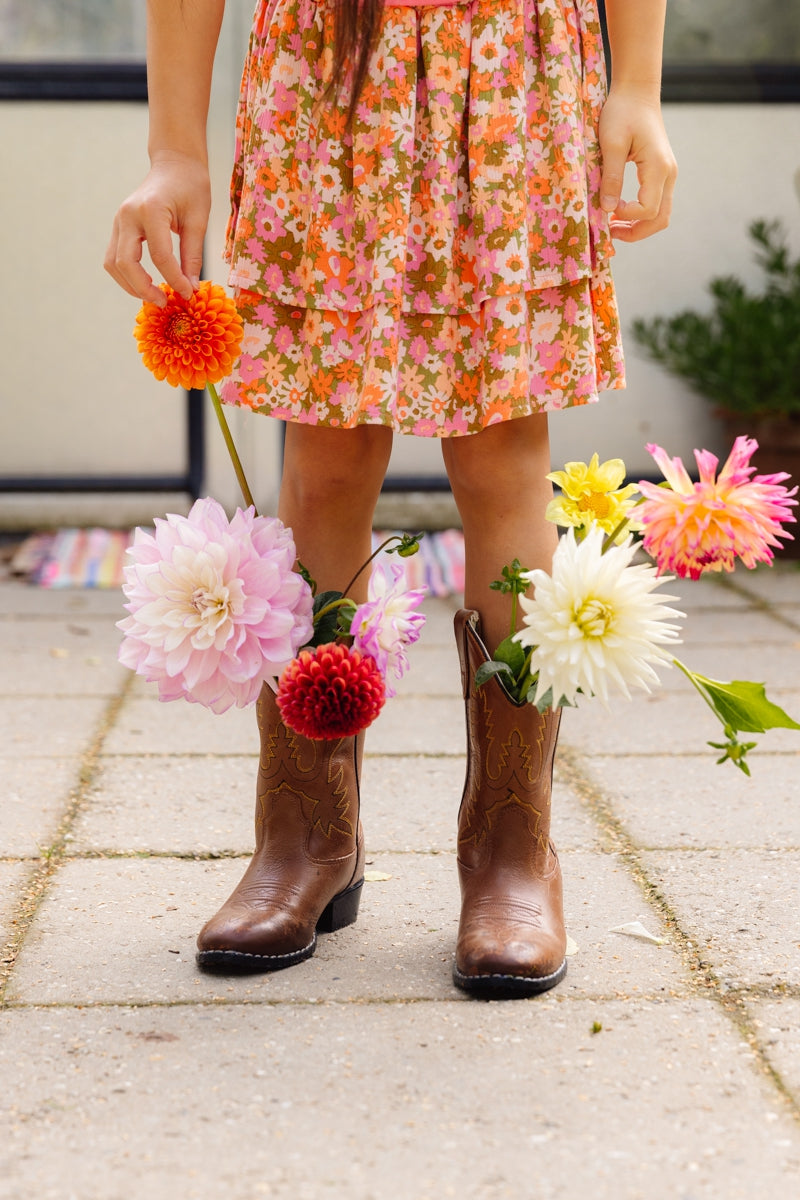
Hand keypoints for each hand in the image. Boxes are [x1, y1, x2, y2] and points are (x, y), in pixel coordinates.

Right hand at [104, 155, 211, 305]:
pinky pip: (115, 257)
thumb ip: (192, 256)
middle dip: (143, 288)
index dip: (174, 280)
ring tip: (155, 297)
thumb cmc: (191, 187)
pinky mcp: (118, 227)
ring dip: (131, 285)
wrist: (174, 164)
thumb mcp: (198, 220)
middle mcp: (128, 215)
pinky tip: (146, 284)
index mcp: (151, 210)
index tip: (189, 294)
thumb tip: (191, 288)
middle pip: (126, 262)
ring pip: (113, 263)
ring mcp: (119, 221)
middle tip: (164, 303)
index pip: (160, 255)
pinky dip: (127, 275)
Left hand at [598, 87, 677, 242]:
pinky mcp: (661, 172)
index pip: (648, 209)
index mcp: (658, 167)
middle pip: (661, 219)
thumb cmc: (621, 112)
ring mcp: (667, 174)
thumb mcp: (611, 143)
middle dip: (636, 232)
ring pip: (661, 214)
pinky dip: (640, 214)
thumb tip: (608, 208)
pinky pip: (656, 202)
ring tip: (613, 226)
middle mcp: (669, 173)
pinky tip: (619, 211)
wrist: (637, 92)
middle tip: (610, 233)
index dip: (627, 217)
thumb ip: (611, 177)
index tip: (607, 209)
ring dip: (638, 226)